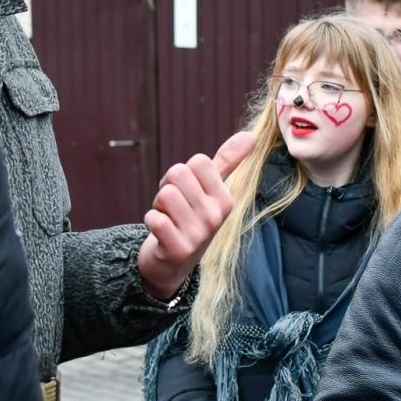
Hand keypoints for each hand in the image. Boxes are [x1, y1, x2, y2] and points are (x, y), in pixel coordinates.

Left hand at [136, 130, 256, 299]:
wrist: (173, 265)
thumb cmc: (191, 219)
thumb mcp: (211, 191)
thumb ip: (227, 162)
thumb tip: (250, 136)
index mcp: (226, 200)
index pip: (198, 161)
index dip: (184, 174)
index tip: (186, 193)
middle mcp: (216, 216)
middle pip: (178, 172)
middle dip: (168, 187)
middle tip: (174, 208)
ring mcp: (199, 234)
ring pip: (165, 194)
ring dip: (158, 206)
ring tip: (168, 221)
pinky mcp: (179, 249)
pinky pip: (154, 218)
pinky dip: (151, 221)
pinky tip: (161, 234)